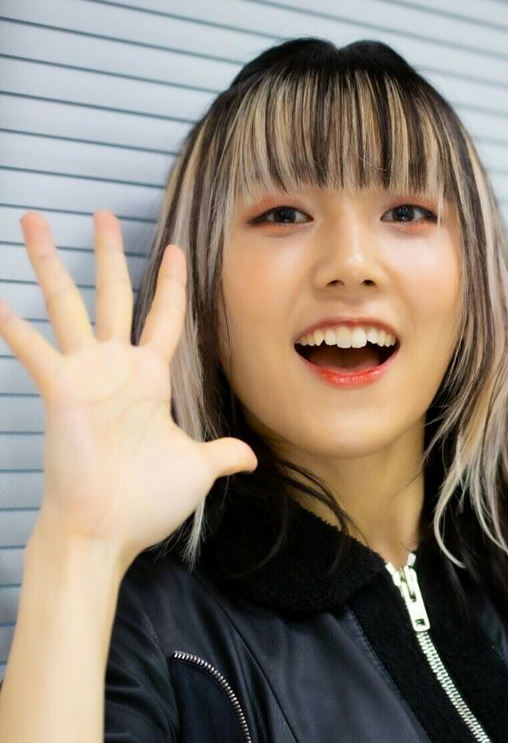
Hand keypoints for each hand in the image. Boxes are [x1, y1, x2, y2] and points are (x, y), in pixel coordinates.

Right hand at [0, 211, 257, 568]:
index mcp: (150, 380)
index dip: (172, 284)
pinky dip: (14, 327)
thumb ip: (221, 453)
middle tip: (101, 213)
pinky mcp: (61, 392)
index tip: (176, 250)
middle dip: (108, 253)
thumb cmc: (146, 503)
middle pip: (113, 295)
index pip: (165, 319)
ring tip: (34, 221)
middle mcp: (117, 369)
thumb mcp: (197, 469)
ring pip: (67, 305)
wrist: (109, 529)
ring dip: (49, 263)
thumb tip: (249, 456)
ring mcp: (86, 376)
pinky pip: (35, 351)